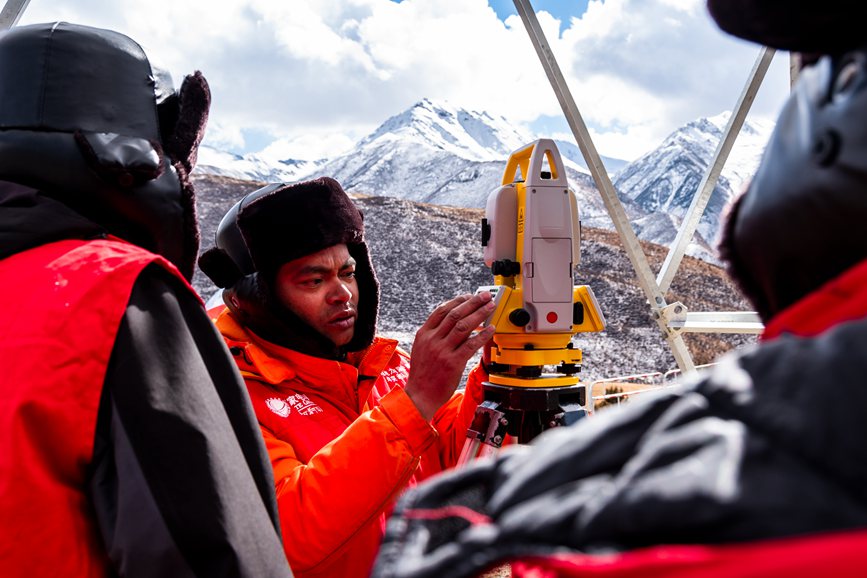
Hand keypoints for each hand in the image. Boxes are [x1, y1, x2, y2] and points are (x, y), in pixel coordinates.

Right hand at [404, 292, 496, 420]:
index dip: (458, 301)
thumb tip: (453, 322)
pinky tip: (490, 330)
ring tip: (490, 307)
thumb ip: (434, 335)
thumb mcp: (422, 349)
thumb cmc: (423, 374)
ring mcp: (442, 351)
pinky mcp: (453, 363)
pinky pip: (471, 345)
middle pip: (455, 314)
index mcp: (424, 334)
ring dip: (480, 314)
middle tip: (485, 296)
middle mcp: (432, 340)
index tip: (469, 296)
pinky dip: (482, 335)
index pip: (442, 310)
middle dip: (473, 302)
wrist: (419, 395)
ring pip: (464, 326)